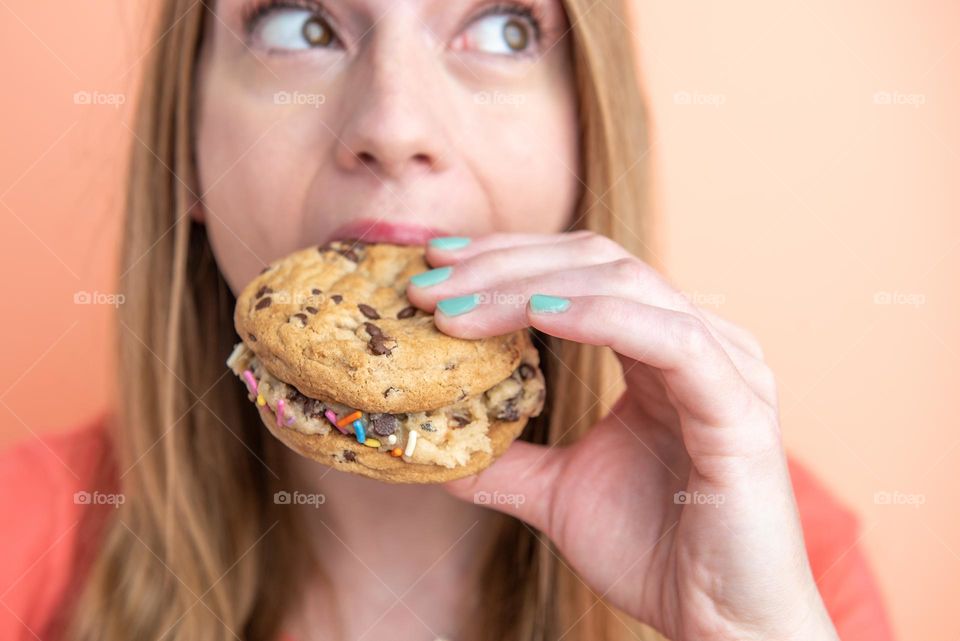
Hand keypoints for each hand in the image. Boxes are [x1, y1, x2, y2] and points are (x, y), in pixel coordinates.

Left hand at [406, 232, 839, 640]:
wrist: (718, 628)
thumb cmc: (655, 554)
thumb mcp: (557, 492)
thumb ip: (505, 458)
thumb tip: (436, 440)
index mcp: (658, 351)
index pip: (581, 272)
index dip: (508, 259)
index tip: (436, 266)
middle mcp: (696, 342)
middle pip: (596, 262)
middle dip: (504, 264)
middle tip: (429, 280)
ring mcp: (725, 367)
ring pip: (625, 285)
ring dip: (532, 287)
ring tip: (458, 308)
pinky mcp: (739, 407)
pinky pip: (671, 340)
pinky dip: (600, 317)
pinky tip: (536, 316)